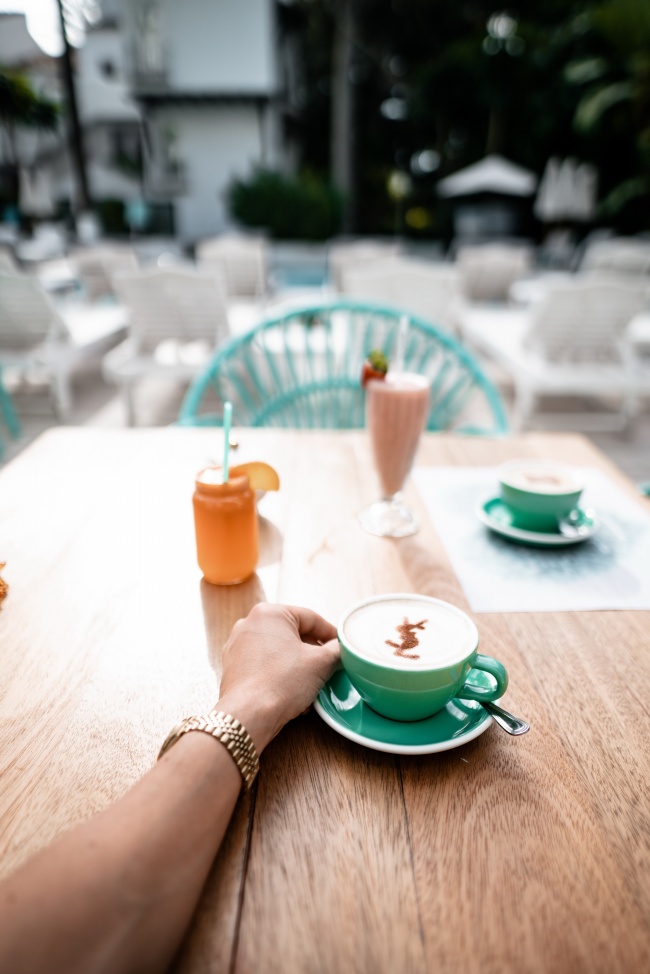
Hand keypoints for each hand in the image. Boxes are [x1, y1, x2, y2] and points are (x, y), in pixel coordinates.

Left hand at [216, 603, 339, 751]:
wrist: (248, 716)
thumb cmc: (281, 683)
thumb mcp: (321, 663)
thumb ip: (336, 650)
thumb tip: (340, 648)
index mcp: (269, 613)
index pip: (311, 618)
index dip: (331, 633)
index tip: (342, 646)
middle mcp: (249, 624)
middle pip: (293, 634)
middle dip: (313, 653)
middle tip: (329, 667)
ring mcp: (237, 646)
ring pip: (279, 652)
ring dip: (299, 667)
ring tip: (312, 686)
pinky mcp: (233, 667)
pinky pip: (265, 665)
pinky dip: (281, 676)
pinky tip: (294, 694)